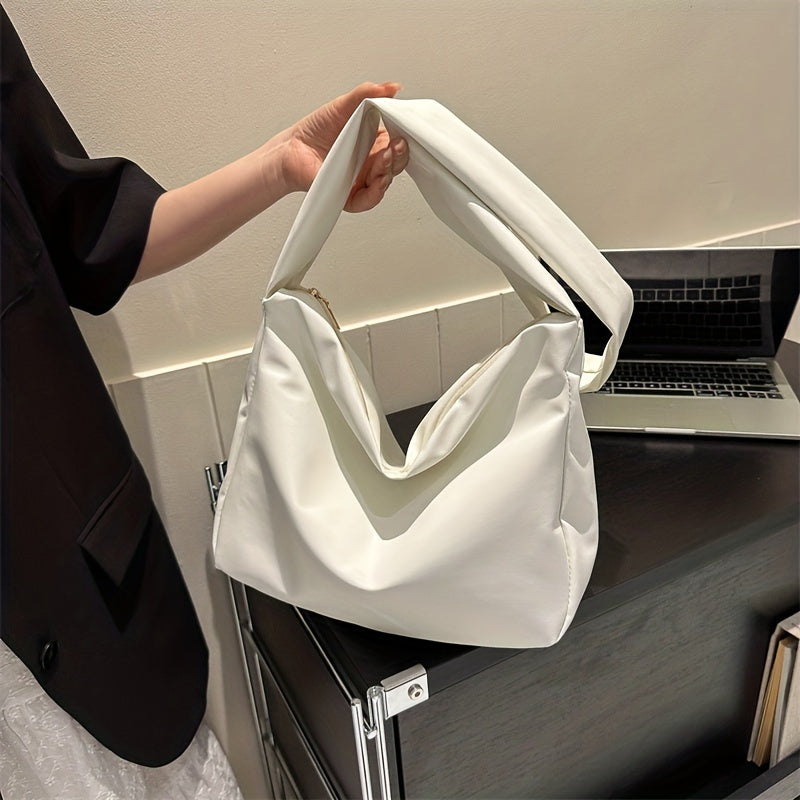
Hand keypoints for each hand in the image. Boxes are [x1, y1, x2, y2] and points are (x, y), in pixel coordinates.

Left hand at [283, 82, 408, 211]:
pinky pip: (368, 200)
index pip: (397, 144)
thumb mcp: (343, 105)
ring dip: (388, 170)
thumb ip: (368, 94)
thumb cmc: (315, 130)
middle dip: (399, 156)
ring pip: (385, 181)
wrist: (292, 148)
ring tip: (385, 158)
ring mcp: (362, 181)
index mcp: (374, 143)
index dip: (403, 140)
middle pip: (395, 164)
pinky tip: (378, 182)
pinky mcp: (349, 196)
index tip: (405, 132)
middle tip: (397, 145)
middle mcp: (371, 163)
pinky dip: (376, 193)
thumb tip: (393, 87)